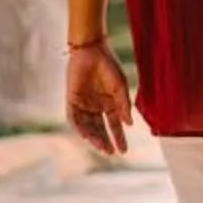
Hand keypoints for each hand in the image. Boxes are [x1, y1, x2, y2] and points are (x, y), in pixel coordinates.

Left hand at [66, 39, 131, 158]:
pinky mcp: (72, 100)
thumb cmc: (108, 65)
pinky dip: (80, 128)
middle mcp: (97, 107)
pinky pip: (75, 118)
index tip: (123, 151)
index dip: (119, 138)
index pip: (114, 126)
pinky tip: (86, 136)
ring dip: (94, 137)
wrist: (91, 50)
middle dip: (105, 142)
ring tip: (101, 147)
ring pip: (88, 127)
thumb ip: (124, 105)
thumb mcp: (120, 86)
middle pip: (101, 129)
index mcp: (110, 104)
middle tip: (111, 153)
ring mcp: (84, 104)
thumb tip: (129, 124)